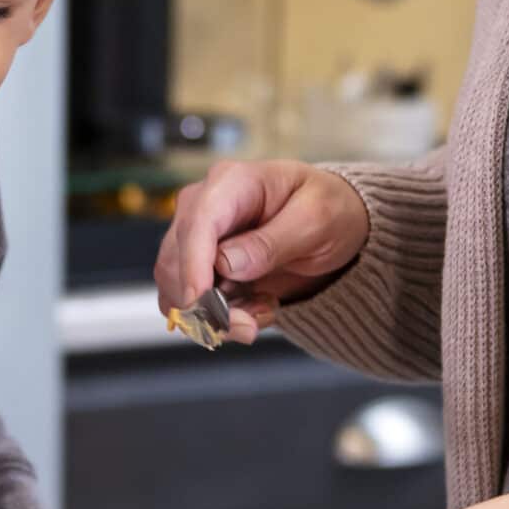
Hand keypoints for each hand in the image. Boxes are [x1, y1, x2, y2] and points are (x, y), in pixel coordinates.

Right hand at [153, 160, 371, 343]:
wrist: (332, 224)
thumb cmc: (327, 208)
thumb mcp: (317, 220)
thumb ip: (273, 241)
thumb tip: (225, 263)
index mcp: (232, 182)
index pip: (198, 221)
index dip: (192, 263)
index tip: (200, 300)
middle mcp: (202, 207)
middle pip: (176, 261)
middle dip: (207, 303)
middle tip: (249, 326)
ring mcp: (197, 239)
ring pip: (178, 290)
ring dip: (218, 316)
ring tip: (266, 309)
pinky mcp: (201, 269)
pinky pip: (194, 305)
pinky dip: (224, 318)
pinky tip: (259, 308)